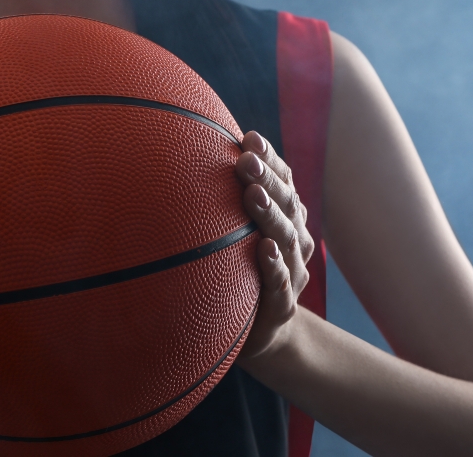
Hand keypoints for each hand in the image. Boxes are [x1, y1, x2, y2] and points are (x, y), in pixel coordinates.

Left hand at [233, 131, 314, 363]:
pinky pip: (280, 284)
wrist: (258, 334)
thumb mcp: (229, 237)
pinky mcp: (282, 307)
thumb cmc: (238, 273)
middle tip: (245, 159)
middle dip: (268, 179)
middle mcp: (293, 242)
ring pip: (287, 239)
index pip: (283, 183)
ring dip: (270, 214)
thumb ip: (218, 204)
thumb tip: (178, 156)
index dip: (270, 160)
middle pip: (287, 204)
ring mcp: (292, 274)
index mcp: (283, 220)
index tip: (249, 137)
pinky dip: (274, 266)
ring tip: (253, 193)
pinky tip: (265, 249)